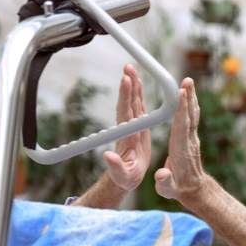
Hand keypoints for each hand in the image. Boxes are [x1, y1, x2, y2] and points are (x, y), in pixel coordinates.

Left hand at [103, 64, 150, 191]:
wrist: (126, 176)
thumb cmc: (125, 178)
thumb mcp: (121, 175)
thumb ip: (115, 166)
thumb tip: (107, 156)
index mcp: (126, 137)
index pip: (126, 113)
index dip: (126, 97)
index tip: (126, 81)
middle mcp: (128, 128)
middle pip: (128, 103)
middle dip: (128, 85)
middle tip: (128, 68)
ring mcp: (132, 126)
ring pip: (132, 102)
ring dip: (132, 85)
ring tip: (131, 68)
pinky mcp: (138, 126)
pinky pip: (138, 107)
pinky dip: (139, 93)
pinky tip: (139, 82)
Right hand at [155, 78, 207, 202]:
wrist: (193, 190)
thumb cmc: (177, 188)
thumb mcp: (167, 189)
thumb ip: (164, 181)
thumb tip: (161, 175)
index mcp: (180, 150)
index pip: (181, 127)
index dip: (182, 110)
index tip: (182, 95)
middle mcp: (188, 141)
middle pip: (189, 116)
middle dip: (188, 98)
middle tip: (188, 81)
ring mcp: (192, 138)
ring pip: (192, 114)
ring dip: (191, 97)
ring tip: (189, 81)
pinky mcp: (192, 137)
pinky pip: (191, 117)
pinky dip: (190, 104)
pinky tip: (189, 94)